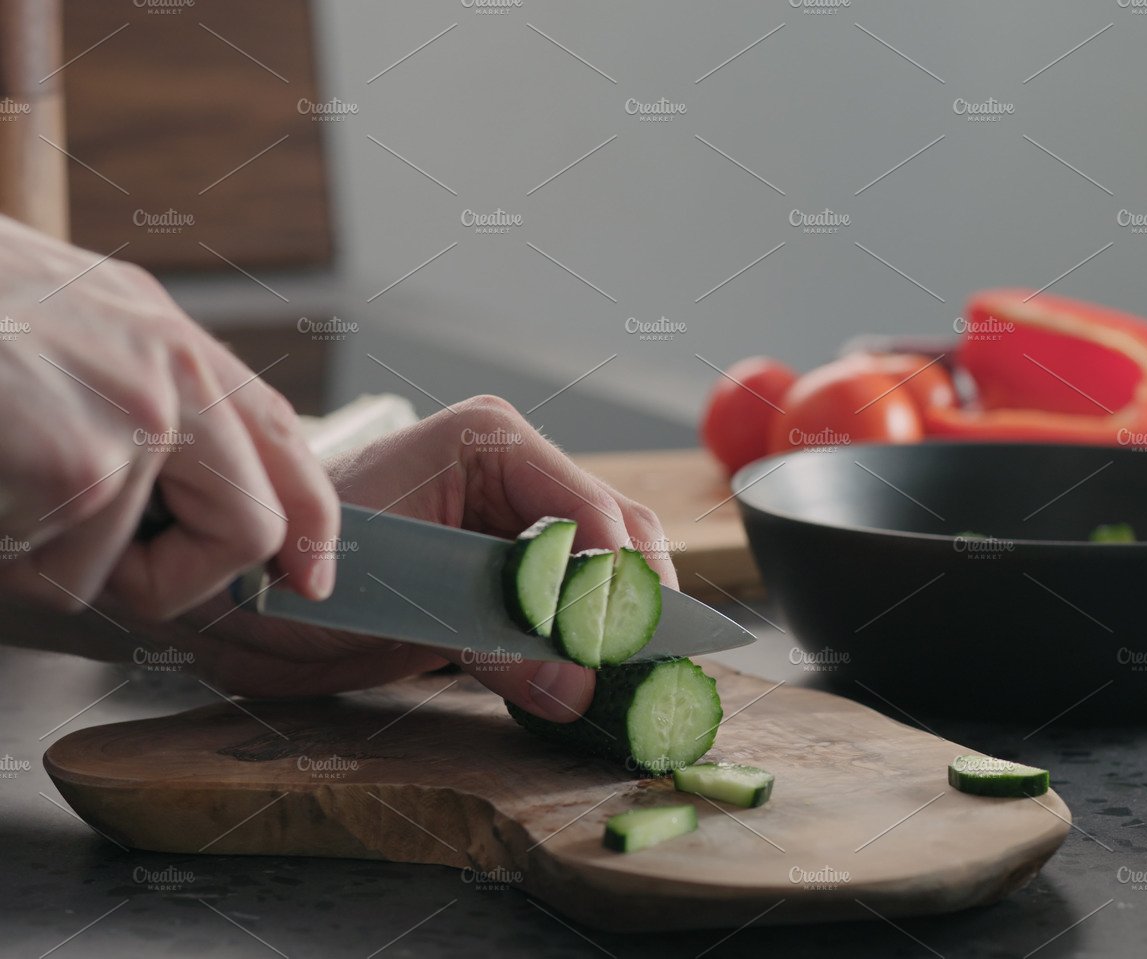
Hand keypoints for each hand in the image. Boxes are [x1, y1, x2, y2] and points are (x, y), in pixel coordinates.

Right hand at [0, 215, 338, 617]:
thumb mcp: (56, 329)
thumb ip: (125, 399)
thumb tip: (162, 502)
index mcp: (162, 334)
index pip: (280, 437)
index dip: (307, 523)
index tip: (307, 580)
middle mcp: (168, 366)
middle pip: (251, 528)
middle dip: (177, 580)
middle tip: (86, 570)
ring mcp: (133, 413)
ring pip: (131, 571)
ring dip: (42, 565)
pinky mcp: (80, 464)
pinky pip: (66, 572)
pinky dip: (4, 557)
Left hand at [159, 395, 677, 721]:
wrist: (234, 592)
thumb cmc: (286, 572)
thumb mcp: (388, 609)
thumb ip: (489, 646)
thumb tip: (576, 688)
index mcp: (490, 444)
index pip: (592, 510)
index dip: (617, 583)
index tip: (620, 650)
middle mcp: (519, 470)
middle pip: (620, 533)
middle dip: (633, 605)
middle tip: (638, 675)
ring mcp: (521, 515)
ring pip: (612, 565)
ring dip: (621, 624)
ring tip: (624, 684)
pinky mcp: (515, 567)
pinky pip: (578, 597)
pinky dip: (593, 638)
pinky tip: (596, 678)